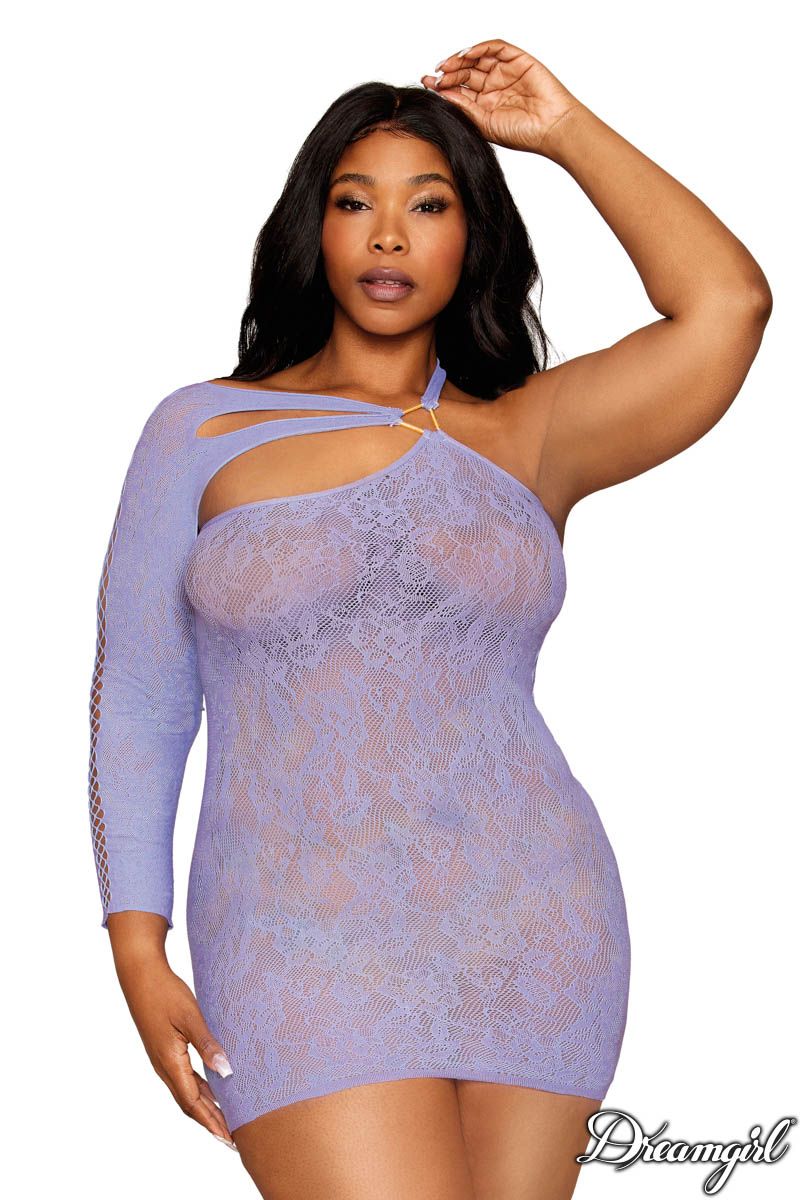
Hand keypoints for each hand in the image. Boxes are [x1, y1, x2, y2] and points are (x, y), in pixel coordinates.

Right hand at [115, 953, 238, 1150]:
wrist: (140, 975)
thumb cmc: (165, 992)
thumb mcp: (190, 1016)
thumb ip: (208, 1044)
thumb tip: (226, 1071)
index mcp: (169, 1062)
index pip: (193, 1103)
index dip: (212, 1122)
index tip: (229, 1138)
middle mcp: (164, 1066)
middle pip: (190, 1104)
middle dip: (211, 1122)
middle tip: (232, 1138)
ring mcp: (163, 1059)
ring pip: (187, 1092)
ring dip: (206, 1108)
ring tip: (226, 1121)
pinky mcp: (165, 1050)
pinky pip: (184, 1078)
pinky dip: (200, 1090)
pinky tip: (213, 1090)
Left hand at [421, 39, 584, 157]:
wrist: (550, 128)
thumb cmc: (522, 133)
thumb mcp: (484, 123)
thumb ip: (463, 107)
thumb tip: (440, 93)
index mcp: (484, 104)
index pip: (459, 89)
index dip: (442, 85)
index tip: (427, 82)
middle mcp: (493, 87)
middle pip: (465, 72)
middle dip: (448, 72)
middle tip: (436, 76)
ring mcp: (505, 72)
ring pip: (477, 58)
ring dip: (460, 59)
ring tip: (446, 65)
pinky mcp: (517, 60)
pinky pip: (495, 47)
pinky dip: (479, 47)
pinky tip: (466, 54)